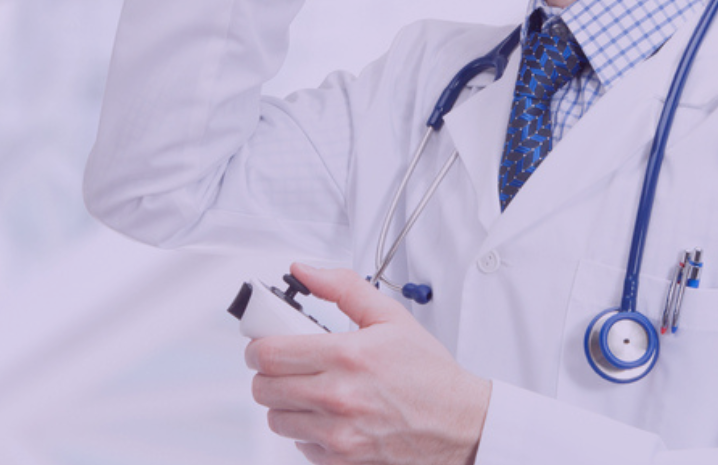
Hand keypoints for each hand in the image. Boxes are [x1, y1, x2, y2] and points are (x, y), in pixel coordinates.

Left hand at [246, 262, 490, 464]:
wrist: (459, 421)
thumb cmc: (429, 373)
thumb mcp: (390, 317)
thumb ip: (343, 287)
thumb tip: (304, 271)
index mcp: (348, 356)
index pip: (270, 353)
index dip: (258, 346)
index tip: (264, 343)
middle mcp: (338, 397)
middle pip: (264, 387)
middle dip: (269, 372)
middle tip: (288, 364)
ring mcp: (338, 432)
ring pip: (275, 418)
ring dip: (285, 402)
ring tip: (310, 389)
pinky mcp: (341, 458)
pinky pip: (298, 444)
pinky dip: (306, 429)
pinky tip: (328, 414)